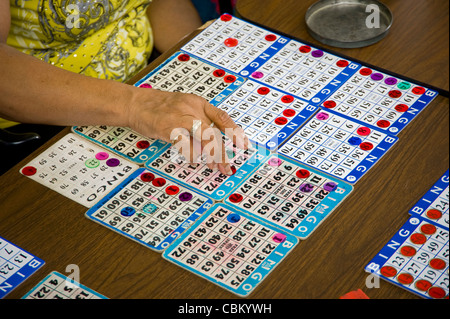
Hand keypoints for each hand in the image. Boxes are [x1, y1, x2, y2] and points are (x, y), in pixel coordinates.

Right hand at [127, 88, 249, 174]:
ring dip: (211, 155)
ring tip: (214, 167)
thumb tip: (212, 143)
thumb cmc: (159, 107)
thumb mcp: (184, 106)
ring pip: (204, 137)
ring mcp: (180, 118)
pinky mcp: (168, 128)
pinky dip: (191, 154)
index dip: (234, 131)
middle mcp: (192, 109)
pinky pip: (185, 144)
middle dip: (222, 152)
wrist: (135, 103)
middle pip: (214, 132)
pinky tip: (193, 160)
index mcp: (198, 103)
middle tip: (228, 167)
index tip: (244, 144)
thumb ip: (198, 120)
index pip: (221, 116)